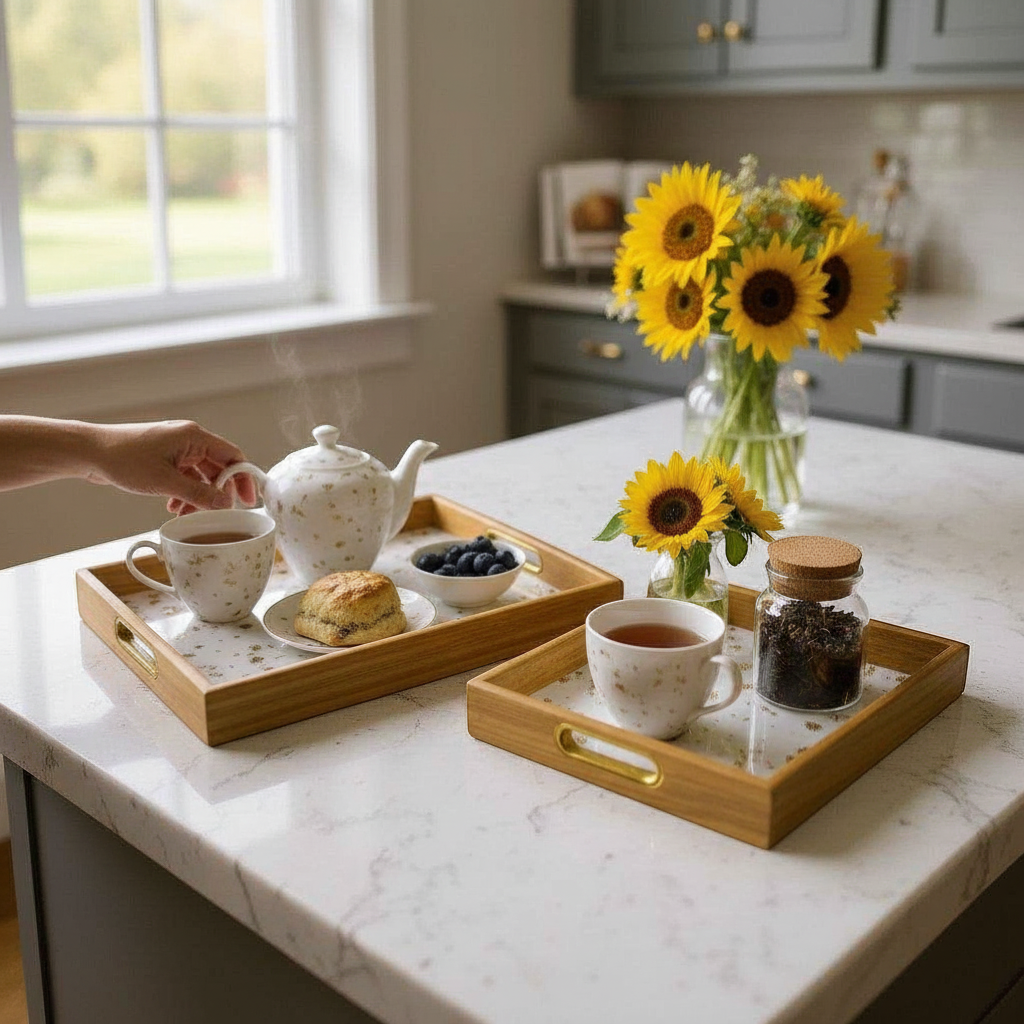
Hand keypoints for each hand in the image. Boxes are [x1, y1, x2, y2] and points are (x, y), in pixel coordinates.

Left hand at [86, 420, 258, 514]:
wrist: (89, 452)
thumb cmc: (123, 459)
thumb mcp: (165, 482)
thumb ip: (199, 494)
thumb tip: (226, 504)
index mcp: (194, 437)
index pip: (232, 456)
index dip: (244, 478)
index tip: (248, 500)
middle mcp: (188, 439)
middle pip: (218, 467)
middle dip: (218, 492)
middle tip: (221, 513)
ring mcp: (176, 448)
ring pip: (200, 475)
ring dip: (199, 496)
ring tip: (188, 514)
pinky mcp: (164, 457)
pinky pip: (184, 476)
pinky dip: (184, 492)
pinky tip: (173, 507)